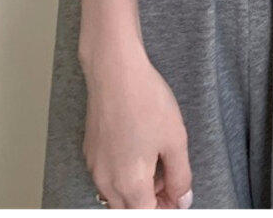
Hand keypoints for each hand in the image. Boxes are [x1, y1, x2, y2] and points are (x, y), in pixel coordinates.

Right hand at [82, 51, 193, 208]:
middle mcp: (107, 181)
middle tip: (171, 182)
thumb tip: (182, 198)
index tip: (178, 196)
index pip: (147, 215)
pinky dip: (124, 173)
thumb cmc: (144, 100)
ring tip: (157, 161)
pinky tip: (139, 149)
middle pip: (130, 209)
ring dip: (137, 189)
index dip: (166, 207)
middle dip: (152, 202)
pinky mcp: (91, 150)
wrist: (115, 70)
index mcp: (129, 184)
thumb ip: (181, 176)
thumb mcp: (175, 140)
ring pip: (117, 195)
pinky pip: (108, 175)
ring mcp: (95, 166)